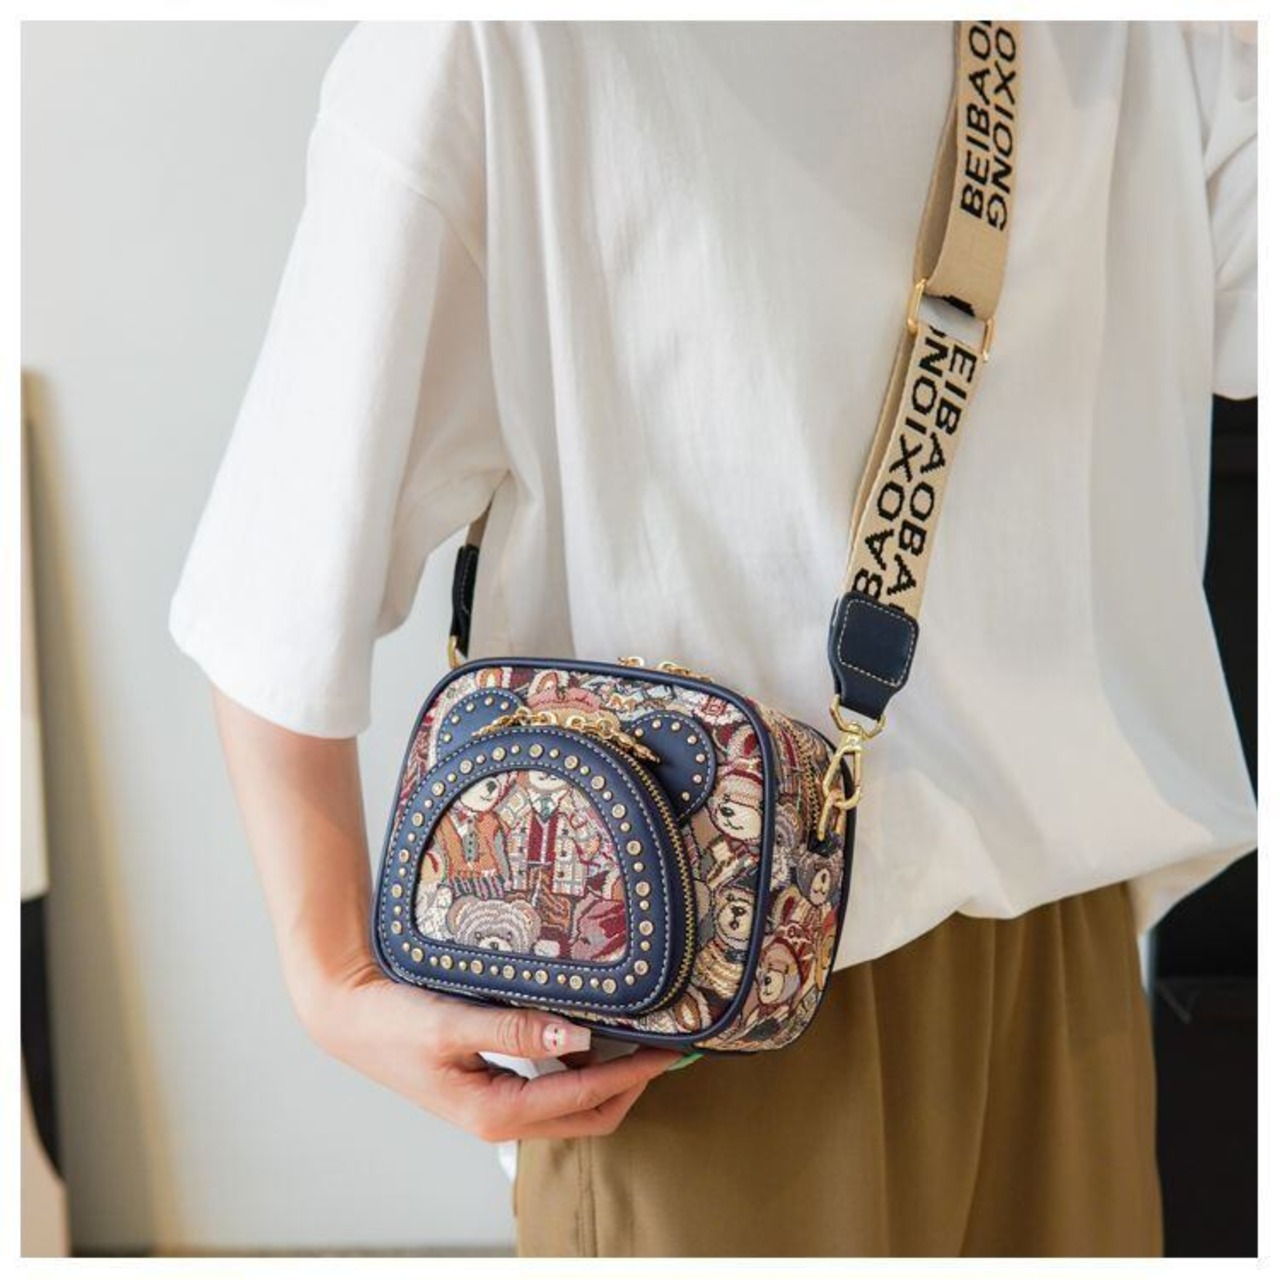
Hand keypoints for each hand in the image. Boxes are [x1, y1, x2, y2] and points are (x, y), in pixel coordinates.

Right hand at [299, 957, 682, 1141]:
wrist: (350, 1018)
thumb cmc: (393, 1022)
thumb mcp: (453, 1023)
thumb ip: (516, 1030)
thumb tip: (578, 1036)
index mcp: (494, 1112)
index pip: (584, 1098)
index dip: (631, 1075)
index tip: (667, 1050)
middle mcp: (500, 1119)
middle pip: (587, 1115)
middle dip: (631, 1086)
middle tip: (665, 1047)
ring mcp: (496, 1107)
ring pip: (570, 1104)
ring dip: (609, 1079)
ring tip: (638, 1039)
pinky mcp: (491, 1087)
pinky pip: (550, 1087)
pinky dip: (578, 1068)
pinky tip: (589, 1035)